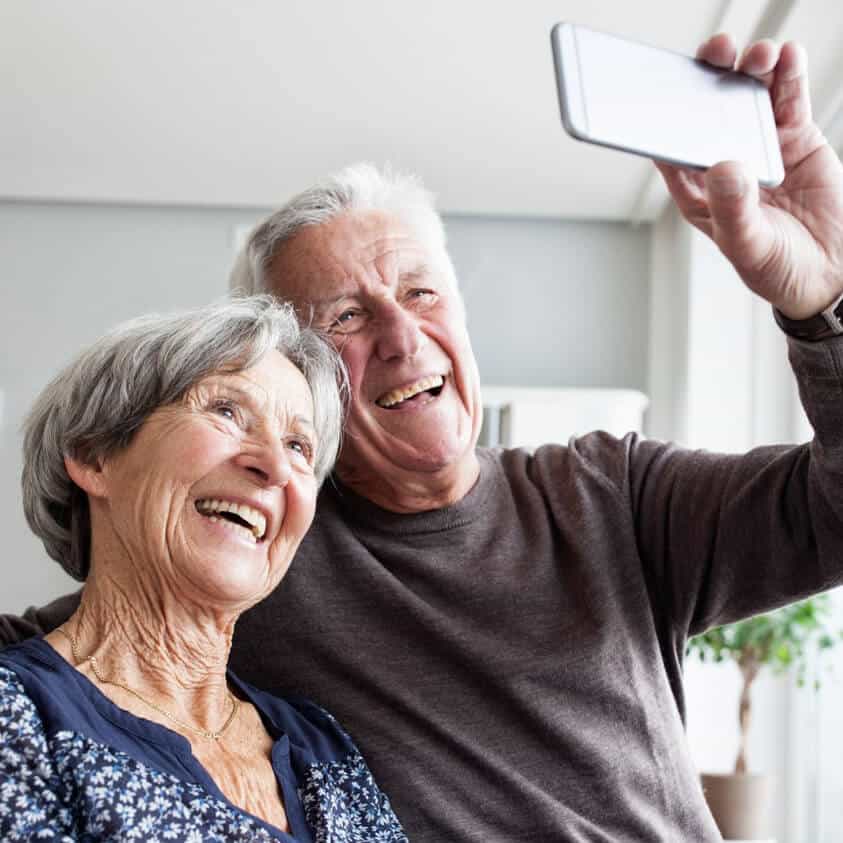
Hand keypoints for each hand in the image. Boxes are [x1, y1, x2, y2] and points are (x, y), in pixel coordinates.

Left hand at [656, 35, 842, 319]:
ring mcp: (760, 147)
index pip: (674, 147)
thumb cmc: (776, 267)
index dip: (666, 117)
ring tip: (758, 55)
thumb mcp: (747, 244)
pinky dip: (789, 75)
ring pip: (749, 97)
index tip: (664, 88)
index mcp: (697, 191)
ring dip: (751, 70)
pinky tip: (788, 56)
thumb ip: (734, 208)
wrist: (830, 273)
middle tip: (715, 53)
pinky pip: (789, 100)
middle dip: (709, 77)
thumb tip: (724, 167)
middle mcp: (724, 163)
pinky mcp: (796, 139)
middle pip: (709, 110)